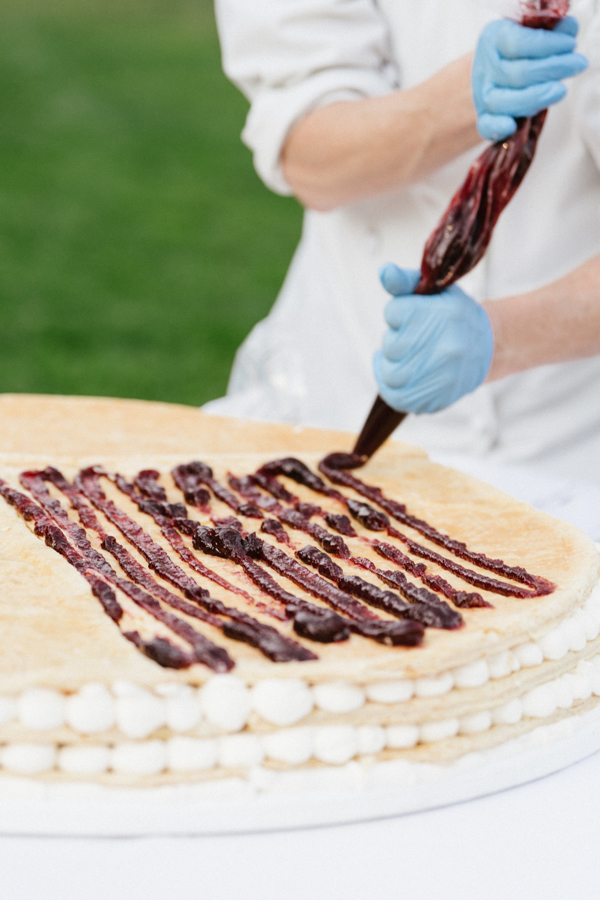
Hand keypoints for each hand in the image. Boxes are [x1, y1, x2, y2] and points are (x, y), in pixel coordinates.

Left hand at [374, 265, 493, 414]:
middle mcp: (445, 346)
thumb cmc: (454, 316)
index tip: (410, 315)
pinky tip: (392, 374)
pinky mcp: (438, 397)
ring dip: (390, 364)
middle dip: (395, 340)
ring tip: (401, 356)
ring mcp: (442, 375)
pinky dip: (388, 386)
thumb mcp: (435, 290)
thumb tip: (384, 271)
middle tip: (410, 337)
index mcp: (444, 314)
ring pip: (391, 373)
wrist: (488, 346)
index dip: (398, 314)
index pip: (394, 312)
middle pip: (391, 345)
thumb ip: (405, 281)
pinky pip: (397, 398)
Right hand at [472, 16, 587, 140]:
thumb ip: (551, 30)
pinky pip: (486, 126)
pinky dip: (497, 128)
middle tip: (576, 65)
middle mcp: (485, 67)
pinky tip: (511, 126)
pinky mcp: (484, 117)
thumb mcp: (532, 31)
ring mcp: (483, 95)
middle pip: (517, 74)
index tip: (570, 44)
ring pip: (504, 102)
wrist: (494, 69)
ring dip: (535, 98)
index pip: (519, 43)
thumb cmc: (519, 50)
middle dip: (551, 70)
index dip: (547, 45)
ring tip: (560, 90)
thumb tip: (569, 28)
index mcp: (495, 38)